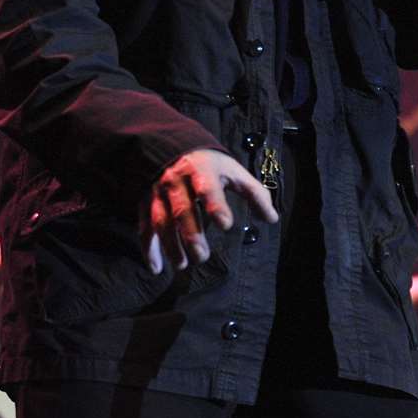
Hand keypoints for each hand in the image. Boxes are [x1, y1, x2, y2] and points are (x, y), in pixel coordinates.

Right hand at [143, 148, 276, 273]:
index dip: (216, 205)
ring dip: (170, 245)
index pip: (208, 188)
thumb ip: (254, 193)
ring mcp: (158, 192)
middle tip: (202, 256)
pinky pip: (145, 228)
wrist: (173, 149)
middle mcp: (176, 181)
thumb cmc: (210, 166)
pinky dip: (148, 249)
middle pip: (182, 209)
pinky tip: (157, 268)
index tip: (226, 224)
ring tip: (183, 265)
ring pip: (162, 221)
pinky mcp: (146, 203)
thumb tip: (272, 219)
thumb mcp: (233, 171)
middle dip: (191, 234)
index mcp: (201, 170)